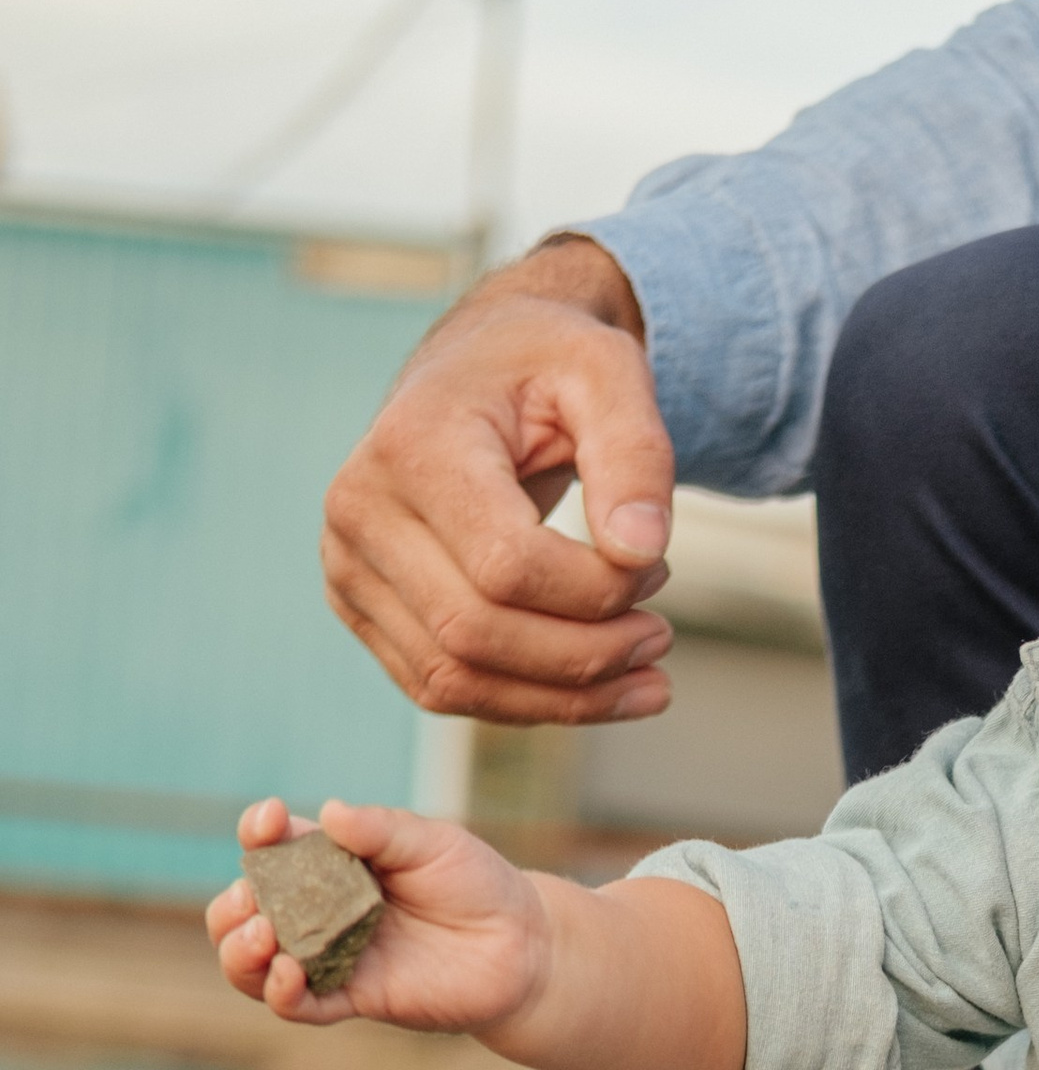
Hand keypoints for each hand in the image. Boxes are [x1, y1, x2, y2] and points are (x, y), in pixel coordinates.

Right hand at [207, 800, 548, 1033]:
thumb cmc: (476, 884)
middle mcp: (320, 912)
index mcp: (331, 864)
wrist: (522, 946)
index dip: (259, 833)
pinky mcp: (356, 998)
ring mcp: (334, 958)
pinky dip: (281, 993)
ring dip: (241, 952)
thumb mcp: (431, 843)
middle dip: (232, 907)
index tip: (271, 821)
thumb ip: (381, 830)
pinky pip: (302, 1005)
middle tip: (249, 900)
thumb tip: (331, 813)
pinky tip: (288, 973)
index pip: (274, 848)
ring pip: (257, 964)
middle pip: (246, 912)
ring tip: (262, 937)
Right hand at [321, 238, 677, 726]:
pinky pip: (442, 688)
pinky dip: (527, 704)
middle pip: (475, 634)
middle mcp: (359, 511)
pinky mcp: (361, 608)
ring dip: (564, 698)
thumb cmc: (546, 365)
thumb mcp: (607, 373)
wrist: (481, 369)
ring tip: (647, 674)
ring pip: (455, 678)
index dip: (596, 592)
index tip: (659, 570)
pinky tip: (598, 689)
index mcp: (409, 445)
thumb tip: (643, 552)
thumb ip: (636, 454)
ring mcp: (348, 566)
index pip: (505, 565)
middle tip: (660, 635)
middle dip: (587, 655)